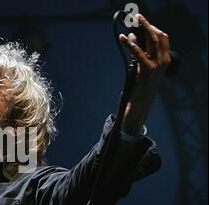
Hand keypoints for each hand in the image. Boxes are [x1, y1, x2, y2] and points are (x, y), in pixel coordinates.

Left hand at [119, 14, 171, 134]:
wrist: (140, 105)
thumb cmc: (139, 86)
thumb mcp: (139, 66)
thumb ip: (138, 52)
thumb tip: (131, 36)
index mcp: (164, 60)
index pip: (162, 38)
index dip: (152, 27)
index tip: (141, 21)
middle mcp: (164, 61)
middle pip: (159, 36)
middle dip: (148, 24)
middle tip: (138, 17)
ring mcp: (158, 66)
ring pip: (153, 41)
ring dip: (142, 29)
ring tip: (131, 22)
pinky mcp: (148, 71)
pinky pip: (140, 53)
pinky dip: (131, 44)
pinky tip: (123, 38)